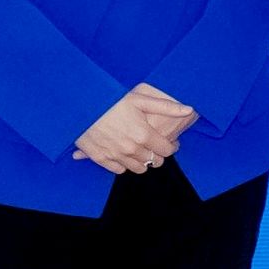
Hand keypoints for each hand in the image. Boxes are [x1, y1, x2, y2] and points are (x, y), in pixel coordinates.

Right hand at [73, 83, 196, 176]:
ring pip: (139, 169)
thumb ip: (166, 106)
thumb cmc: (111, 99)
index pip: (167, 151)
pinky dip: (124, 164)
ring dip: (143, 161)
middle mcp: (131, 148)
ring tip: (141, 150)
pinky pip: (119, 170)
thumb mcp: (140, 98)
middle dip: (158, 154)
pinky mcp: (100, 158)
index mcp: (144, 134)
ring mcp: (115, 155)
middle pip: (155, 162)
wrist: (80, 105)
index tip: (170, 142)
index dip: (172, 146)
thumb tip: (188, 110)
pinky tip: (124, 153)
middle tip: (155, 146)